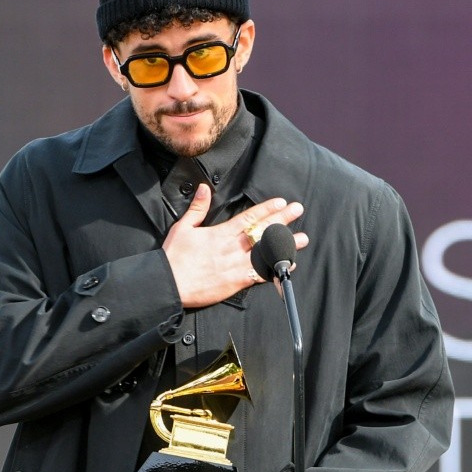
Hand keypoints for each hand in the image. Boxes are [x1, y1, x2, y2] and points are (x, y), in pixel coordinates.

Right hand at [163, 184, 307, 307]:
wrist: (169, 283)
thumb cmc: (174, 257)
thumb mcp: (183, 227)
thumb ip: (197, 208)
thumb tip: (205, 188)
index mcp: (220, 233)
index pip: (248, 217)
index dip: (266, 209)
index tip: (281, 202)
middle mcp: (232, 247)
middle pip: (262, 231)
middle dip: (282, 220)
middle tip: (297, 210)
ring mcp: (235, 265)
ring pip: (266, 252)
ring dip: (285, 245)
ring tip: (302, 239)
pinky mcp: (235, 281)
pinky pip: (260, 274)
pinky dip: (275, 270)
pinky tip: (287, 265)